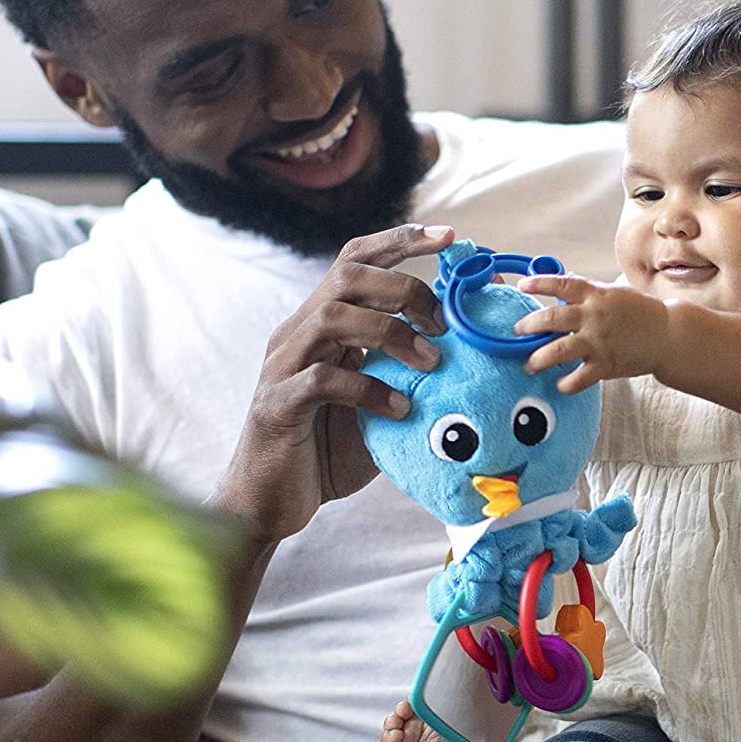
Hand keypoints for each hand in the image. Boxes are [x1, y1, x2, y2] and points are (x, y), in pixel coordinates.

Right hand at [218, 223, 453, 543]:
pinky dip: (369, 389)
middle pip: (347, 275)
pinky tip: (399, 409)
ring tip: (431, 364)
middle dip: (404, 287)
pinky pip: (324, 379)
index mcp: (320, 323)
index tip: (449, 237)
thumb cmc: (326, 450)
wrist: (269, 504)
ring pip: (333, 316)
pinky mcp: (277, 404)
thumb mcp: (377, 400)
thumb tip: (472, 347)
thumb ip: (407, 371)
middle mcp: (297, 333)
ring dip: (391, 333)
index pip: (356, 260)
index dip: (401, 240)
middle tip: (443, 324)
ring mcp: (282, 366)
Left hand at [513, 274, 670, 392]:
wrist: (668, 335)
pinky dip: (566, 384)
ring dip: (537, 359)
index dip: (539, 283)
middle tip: (517, 332)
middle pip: (551, 318)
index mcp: (595, 295)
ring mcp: (598, 342)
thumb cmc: (640, 312)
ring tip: (528, 365)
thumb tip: (564, 278)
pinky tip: (559, 384)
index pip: (561, 284)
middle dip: (528, 326)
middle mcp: (593, 316)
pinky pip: (579, 378)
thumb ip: (587, 290)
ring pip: (558, 351)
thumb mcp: (613, 292)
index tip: (523, 285)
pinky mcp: (606, 365)